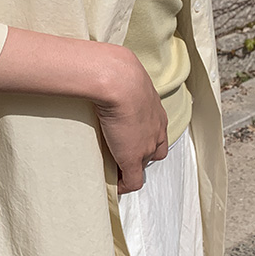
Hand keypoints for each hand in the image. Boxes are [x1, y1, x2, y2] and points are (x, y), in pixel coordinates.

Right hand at [93, 48, 167, 194]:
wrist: (119, 82)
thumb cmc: (117, 72)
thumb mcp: (123, 74)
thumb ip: (116, 77)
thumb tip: (98, 69)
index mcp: (155, 110)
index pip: (157, 131)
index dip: (144, 138)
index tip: (128, 138)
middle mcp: (157, 129)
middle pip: (154, 150)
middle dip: (142, 155)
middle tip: (122, 154)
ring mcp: (146, 146)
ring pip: (143, 165)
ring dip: (132, 168)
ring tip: (116, 168)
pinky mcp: (133, 158)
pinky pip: (132, 181)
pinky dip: (124, 186)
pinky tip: (113, 185)